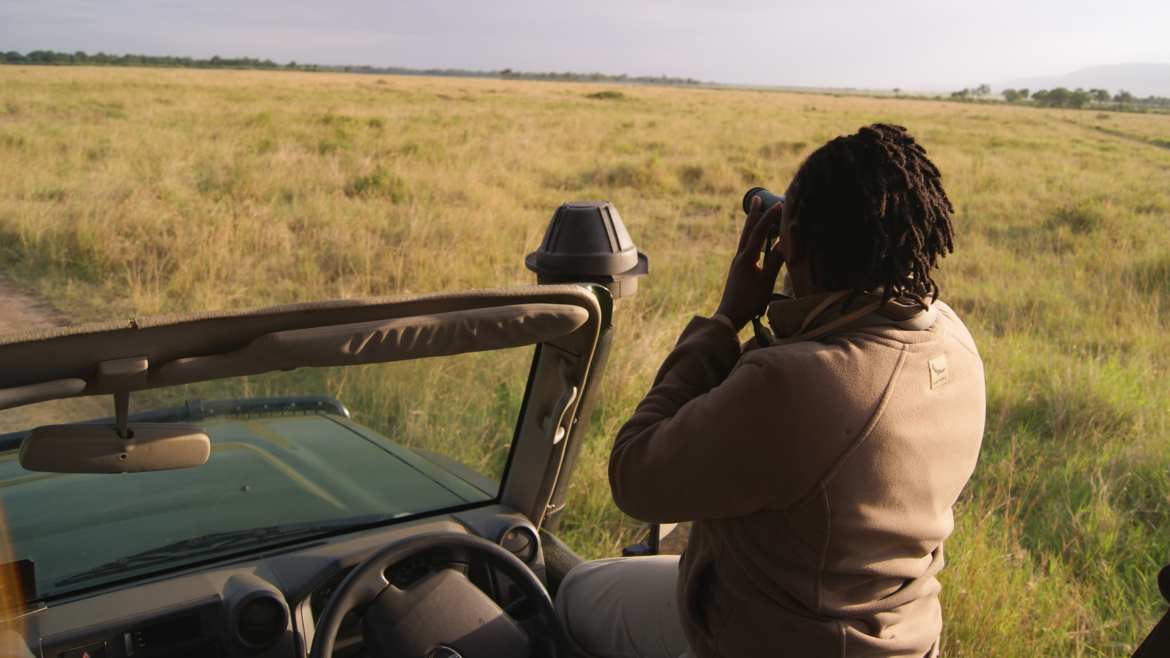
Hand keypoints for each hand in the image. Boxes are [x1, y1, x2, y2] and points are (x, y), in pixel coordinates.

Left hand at [714, 196, 783, 329]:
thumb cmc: (749, 301)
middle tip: (757, 198)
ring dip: (750, 223)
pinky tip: (752, 239)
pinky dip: (749, 236)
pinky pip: (744, 246)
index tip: (778, 205)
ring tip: (753, 212)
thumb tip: (784, 244)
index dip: (769, 218)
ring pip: (744, 238)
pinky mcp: (737, 269)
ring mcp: (737, 263)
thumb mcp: (765, 282)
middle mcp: (740, 257)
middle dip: (754, 214)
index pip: (759, 233)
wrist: (730, 315)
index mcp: (747, 258)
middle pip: (747, 230)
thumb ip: (774, 262)